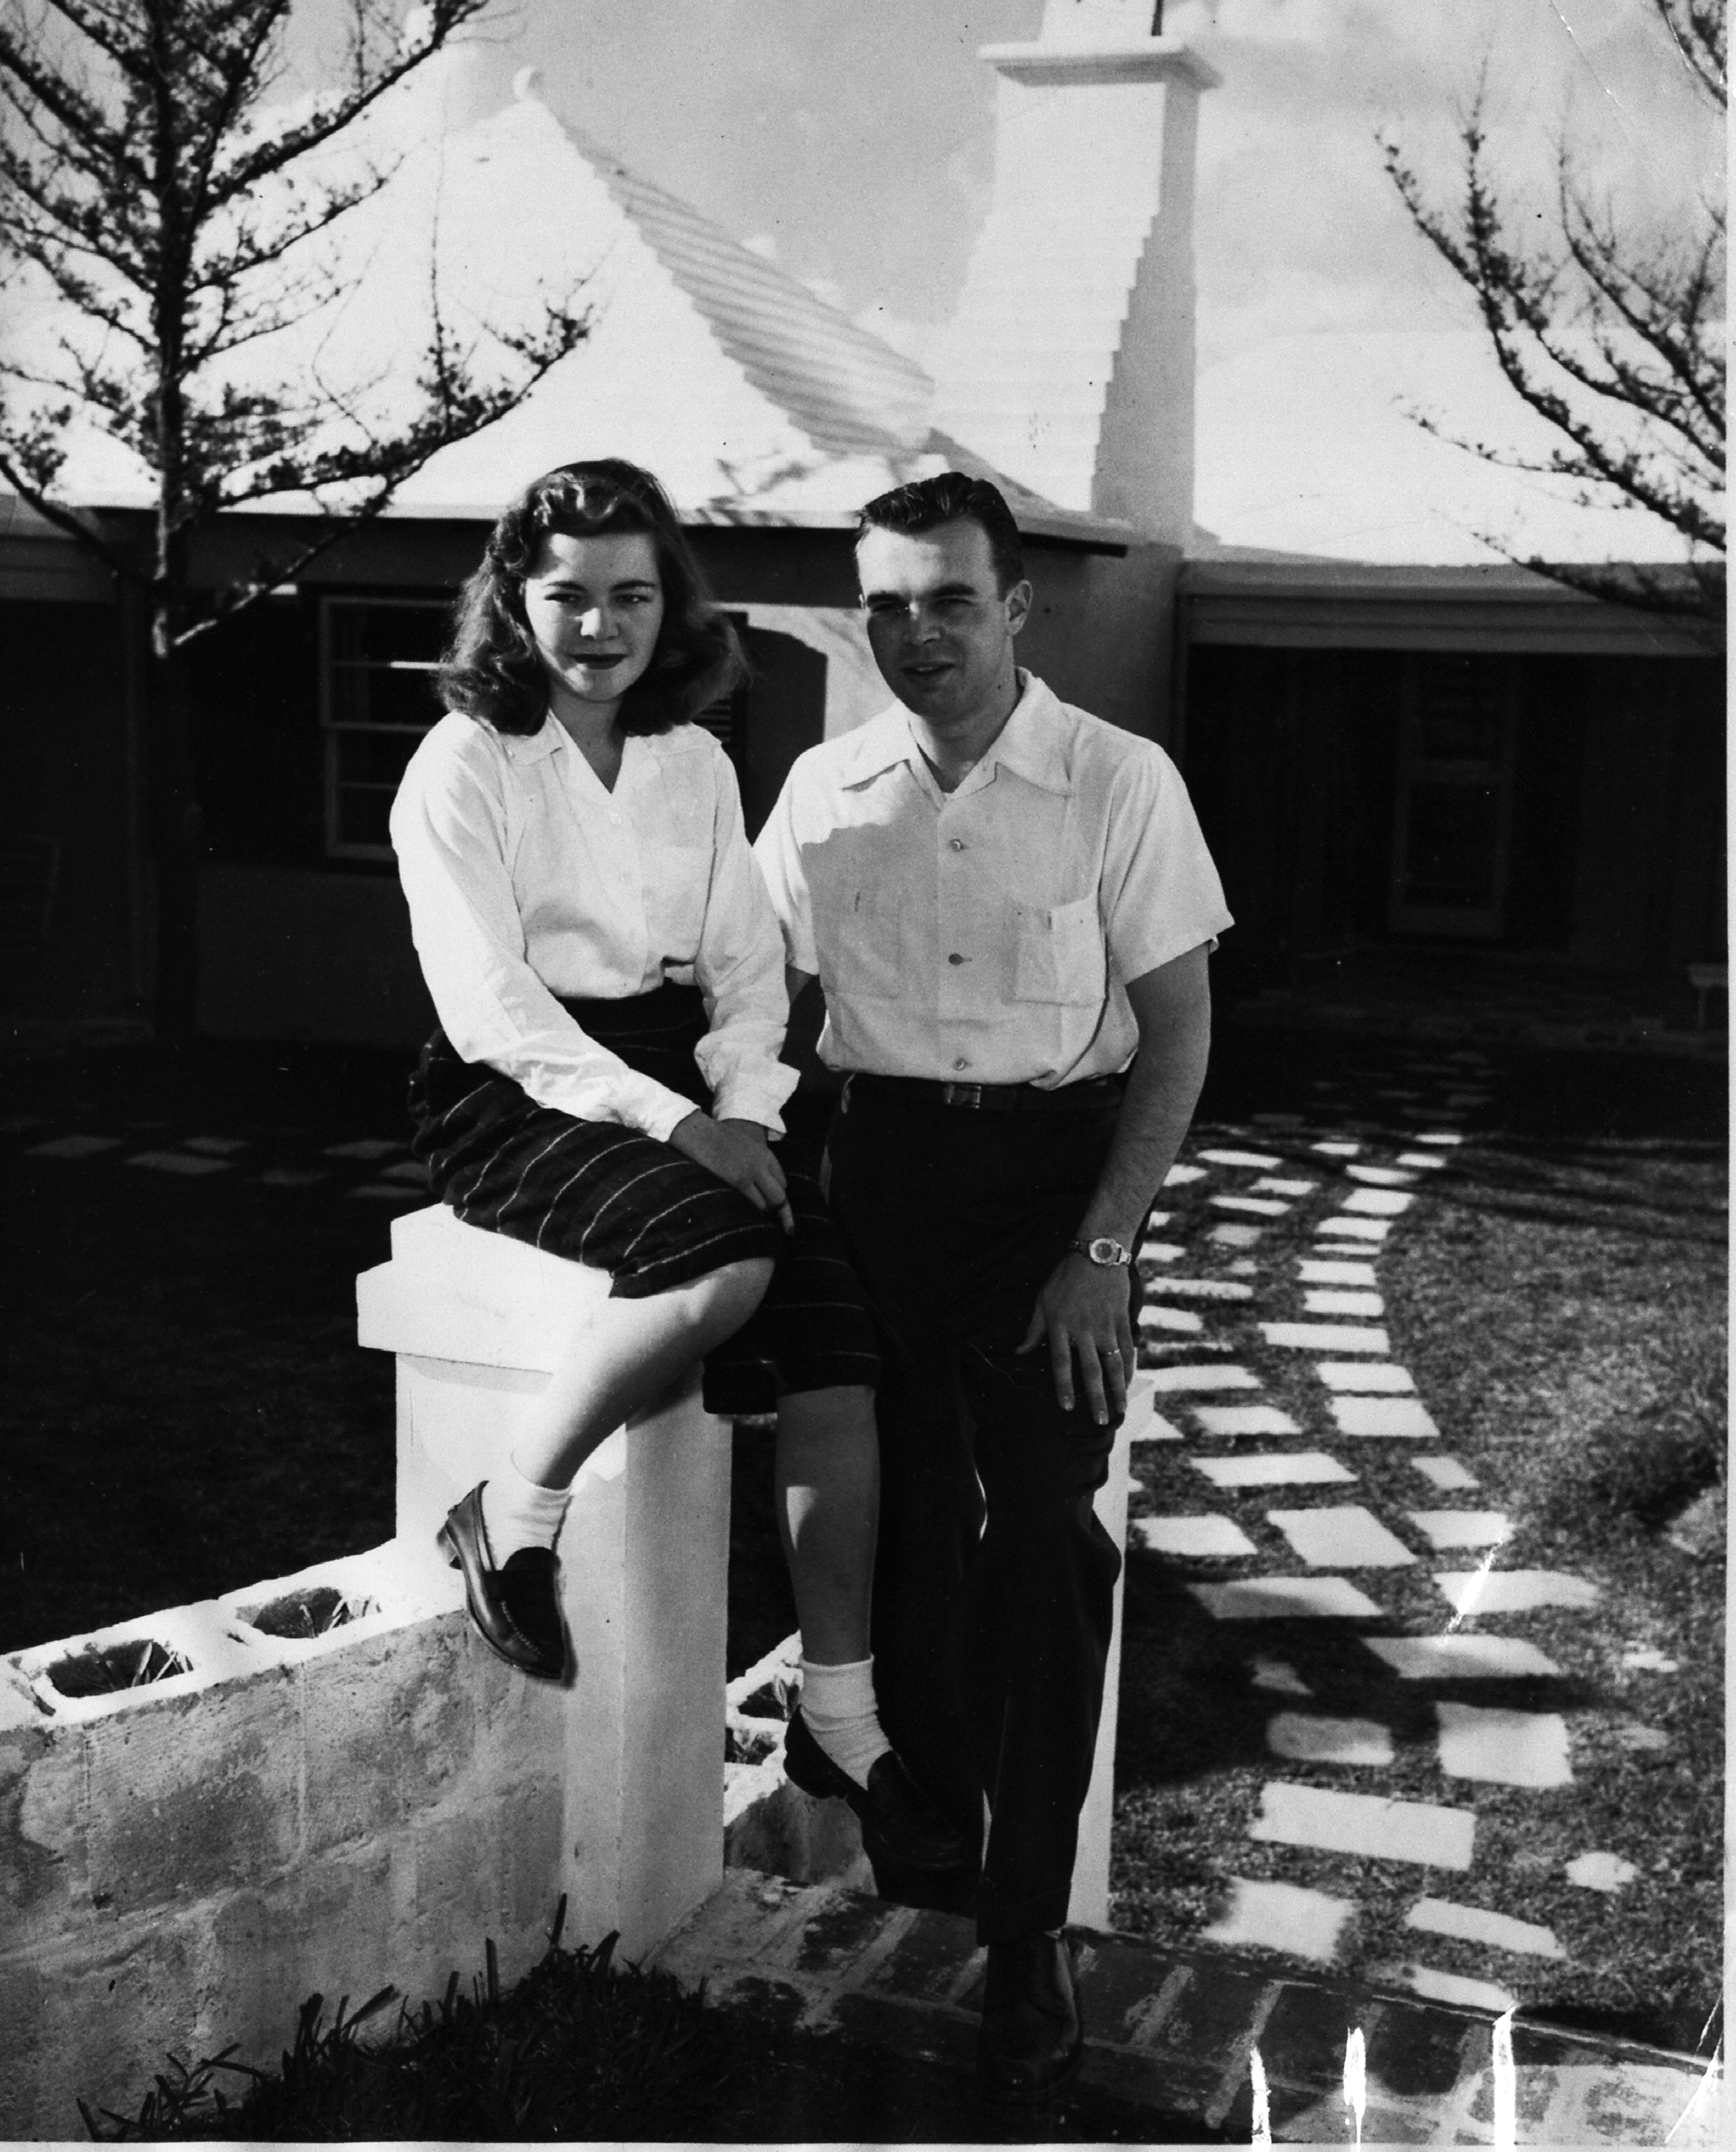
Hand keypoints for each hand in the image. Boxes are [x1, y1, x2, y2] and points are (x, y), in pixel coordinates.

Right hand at [668, 1112, 793, 1233]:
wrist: (698, 1132)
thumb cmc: (715, 1139)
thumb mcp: (743, 1146)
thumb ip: (755, 1162)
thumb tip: (757, 1185)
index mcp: (765, 1154)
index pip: (782, 1181)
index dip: (777, 1195)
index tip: (771, 1204)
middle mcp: (762, 1164)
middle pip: (779, 1195)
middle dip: (774, 1207)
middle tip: (761, 1213)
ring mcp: (752, 1173)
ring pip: (768, 1203)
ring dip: (760, 1210)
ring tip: (747, 1212)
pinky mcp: (739, 1181)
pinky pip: (753, 1204)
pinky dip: (750, 1212)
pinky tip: (740, 1211)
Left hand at [1016, 1253, 1135, 1424]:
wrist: (1096, 1254)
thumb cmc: (1064, 1278)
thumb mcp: (1043, 1301)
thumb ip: (1033, 1329)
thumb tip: (1018, 1352)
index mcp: (1060, 1325)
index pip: (1061, 1362)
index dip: (1063, 1386)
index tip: (1066, 1407)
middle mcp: (1083, 1328)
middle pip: (1090, 1369)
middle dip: (1095, 1398)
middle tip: (1099, 1421)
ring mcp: (1105, 1324)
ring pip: (1113, 1363)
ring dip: (1117, 1389)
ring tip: (1120, 1410)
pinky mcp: (1121, 1319)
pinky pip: (1127, 1347)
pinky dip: (1128, 1367)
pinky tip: (1128, 1384)